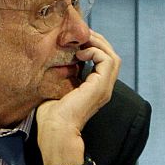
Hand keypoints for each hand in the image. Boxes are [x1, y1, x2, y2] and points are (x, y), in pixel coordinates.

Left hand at [35, 30, 120, 164]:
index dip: (93, 46)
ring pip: (113, 56)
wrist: (56, 130)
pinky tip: (79, 54)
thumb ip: (63, 75)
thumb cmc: (51, 115)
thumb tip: (56, 60)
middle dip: (98, 41)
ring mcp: (104, 87)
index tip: (76, 40)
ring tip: (81, 42)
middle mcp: (104, 87)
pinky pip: (107, 60)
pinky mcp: (100, 86)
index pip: (104, 61)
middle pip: (112, 56)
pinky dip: (95, 52)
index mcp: (95, 88)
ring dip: (98, 44)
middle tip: (81, 34)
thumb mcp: (58, 89)